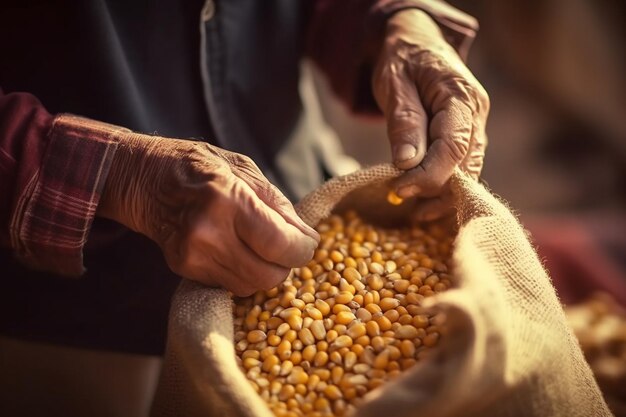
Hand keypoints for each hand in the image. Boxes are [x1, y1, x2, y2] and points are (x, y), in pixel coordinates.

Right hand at [97, 134, 319, 295]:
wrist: (143, 179)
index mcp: (228, 200)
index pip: (279, 245)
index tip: (308, 243)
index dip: (303, 249)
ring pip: (250, 286)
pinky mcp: (184, 269)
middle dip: (287, 265)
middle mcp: (208, 233)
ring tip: (262, 247)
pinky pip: (229, 285)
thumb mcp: (244, 169)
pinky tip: (237, 250)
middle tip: (287, 247)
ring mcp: (193, 256)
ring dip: (266, 271)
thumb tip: (307, 237)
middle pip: (268, 275)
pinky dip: (243, 273)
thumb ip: (278, 205)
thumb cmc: (198, 166)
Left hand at [373, 9, 488, 219]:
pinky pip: (461, 170)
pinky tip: (422, 203)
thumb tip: (408, 163)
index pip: (453, 148)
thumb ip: (403, 122)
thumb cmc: (402, 59)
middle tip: (398, 198)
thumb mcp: (394, 83)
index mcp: (461, 97)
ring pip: (467, 174)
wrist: (417, 42)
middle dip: (433, 190)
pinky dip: (443, 189)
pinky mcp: (466, 138)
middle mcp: (476, 115)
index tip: (399, 189)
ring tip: (411, 211)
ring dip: (441, 196)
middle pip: (465, 167)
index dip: (428, 175)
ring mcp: (475, 128)